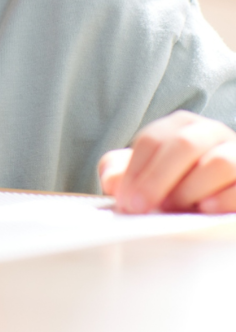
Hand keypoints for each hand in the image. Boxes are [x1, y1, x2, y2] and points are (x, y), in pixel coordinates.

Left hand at [99, 111, 235, 213]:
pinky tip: (204, 209)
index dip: (135, 171)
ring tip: (174, 209)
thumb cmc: (177, 183)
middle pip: (183, 145)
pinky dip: (222, 199)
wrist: (217, 193)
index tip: (125, 200)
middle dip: (157, 179)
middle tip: (140, 207)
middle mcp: (212, 133)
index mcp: (181, 126)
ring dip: (191, 190)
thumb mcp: (146, 174)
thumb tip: (112, 182)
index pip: (152, 140)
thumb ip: (122, 173)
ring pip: (219, 163)